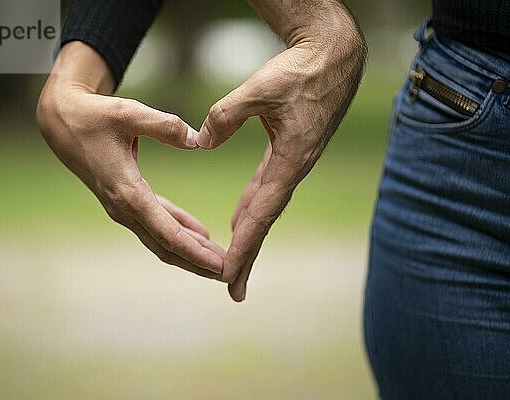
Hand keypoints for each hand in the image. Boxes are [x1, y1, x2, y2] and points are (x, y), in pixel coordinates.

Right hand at [37, 42, 224, 278]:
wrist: (61, 122)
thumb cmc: (94, 116)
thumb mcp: (128, 113)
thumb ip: (164, 126)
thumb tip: (197, 140)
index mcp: (127, 192)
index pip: (167, 233)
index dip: (195, 252)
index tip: (220, 266)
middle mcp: (124, 207)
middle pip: (166, 246)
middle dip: (197, 262)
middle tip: (228, 274)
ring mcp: (123, 207)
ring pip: (161, 239)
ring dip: (189, 252)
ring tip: (218, 262)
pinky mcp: (125, 200)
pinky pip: (156, 223)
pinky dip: (178, 231)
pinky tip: (200, 236)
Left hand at [197, 5, 365, 300]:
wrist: (333, 57)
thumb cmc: (302, 71)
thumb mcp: (260, 89)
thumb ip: (226, 116)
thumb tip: (199, 141)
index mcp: (289, 162)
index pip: (260, 214)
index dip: (244, 247)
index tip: (229, 275)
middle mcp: (291, 169)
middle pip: (264, 221)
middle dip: (248, 255)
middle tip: (233, 289)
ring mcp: (290, 163)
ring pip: (265, 208)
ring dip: (250, 237)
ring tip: (235, 265)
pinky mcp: (288, 153)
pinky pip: (266, 189)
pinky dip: (252, 210)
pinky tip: (242, 220)